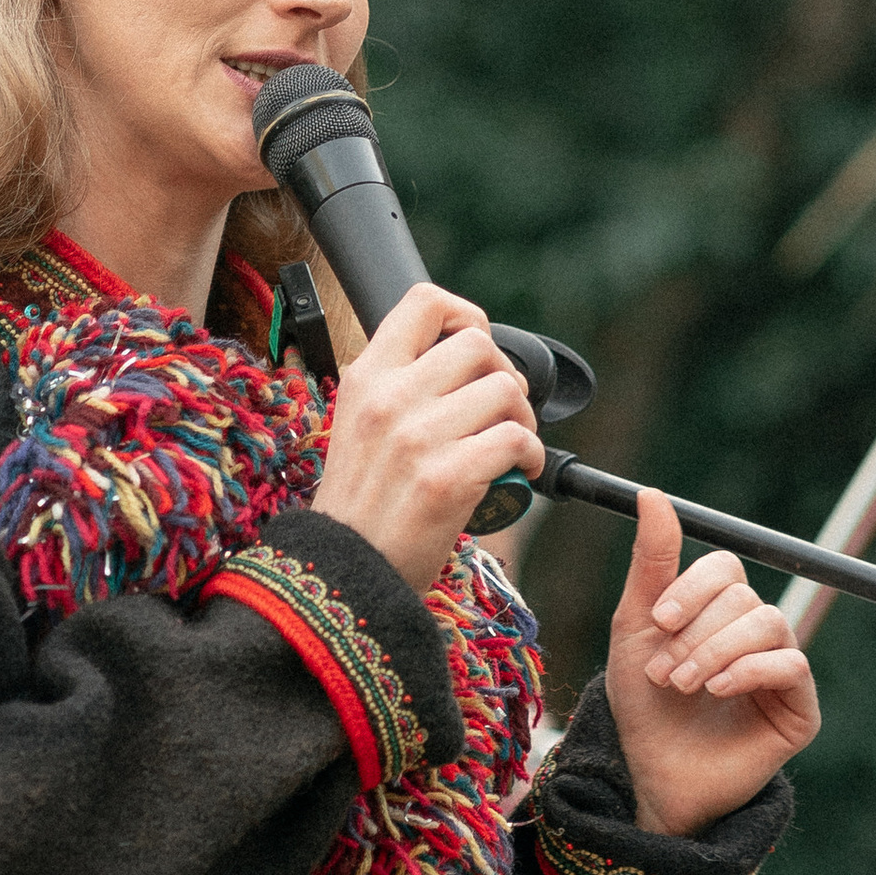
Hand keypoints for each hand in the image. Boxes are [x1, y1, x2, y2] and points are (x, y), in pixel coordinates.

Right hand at [306, 282, 546, 593]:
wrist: (343, 573)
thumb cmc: (361, 504)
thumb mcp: (359, 424)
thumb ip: (399, 387)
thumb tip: (461, 359)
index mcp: (366, 377)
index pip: (424, 301)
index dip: (466, 315)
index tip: (476, 348)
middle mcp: (389, 398)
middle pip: (479, 344)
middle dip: (504, 373)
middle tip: (501, 409)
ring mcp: (417, 437)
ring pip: (505, 390)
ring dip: (523, 417)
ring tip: (511, 444)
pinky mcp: (447, 478)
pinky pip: (516, 439)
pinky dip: (532, 455)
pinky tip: (521, 472)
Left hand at [605, 494, 818, 837]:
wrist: (648, 774)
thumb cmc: (642, 705)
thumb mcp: (637, 626)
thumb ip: (652, 561)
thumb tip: (653, 494)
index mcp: (719, 611)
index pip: (726, 569)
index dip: (694, 587)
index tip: (659, 618)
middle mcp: (755, 633)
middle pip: (743, 598)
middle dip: (695, 633)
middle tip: (663, 673)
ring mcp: (781, 669)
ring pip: (768, 623)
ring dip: (716, 651)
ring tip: (682, 684)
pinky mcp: (799, 708)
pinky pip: (791, 665)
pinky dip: (749, 670)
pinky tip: (718, 690)